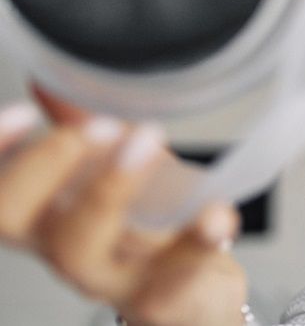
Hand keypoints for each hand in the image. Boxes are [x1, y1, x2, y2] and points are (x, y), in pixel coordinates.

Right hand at [0, 84, 247, 325]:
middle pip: (15, 218)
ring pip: (80, 250)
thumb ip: (86, 125)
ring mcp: (107, 277)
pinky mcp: (157, 296)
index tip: (22, 113)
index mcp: (47, 215)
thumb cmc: (149, 226)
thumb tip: (52, 75)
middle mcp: (62, 247)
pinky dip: (196, 239)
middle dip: (46, 164)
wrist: (195, 293)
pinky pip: (172, 273)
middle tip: (98, 124)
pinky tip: (217, 214)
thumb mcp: (120, 169)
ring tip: (147, 140)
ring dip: (110, 189)